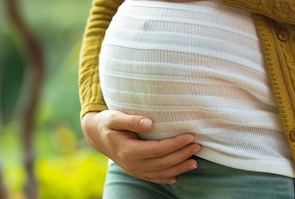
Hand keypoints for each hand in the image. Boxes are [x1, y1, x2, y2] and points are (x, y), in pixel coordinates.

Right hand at [81, 110, 200, 183]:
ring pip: (161, 173)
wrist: (97, 136)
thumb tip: (149, 123)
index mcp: (128, 150)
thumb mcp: (115, 117)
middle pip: (163, 162)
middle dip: (182, 155)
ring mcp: (134, 170)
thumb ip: (131, 120)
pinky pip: (155, 178)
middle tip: (197, 146)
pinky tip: (179, 175)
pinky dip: (168, 177)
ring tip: (195, 161)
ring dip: (180, 168)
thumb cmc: (107, 123)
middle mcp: (132, 164)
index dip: (175, 144)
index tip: (190, 136)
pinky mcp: (136, 172)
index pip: (158, 149)